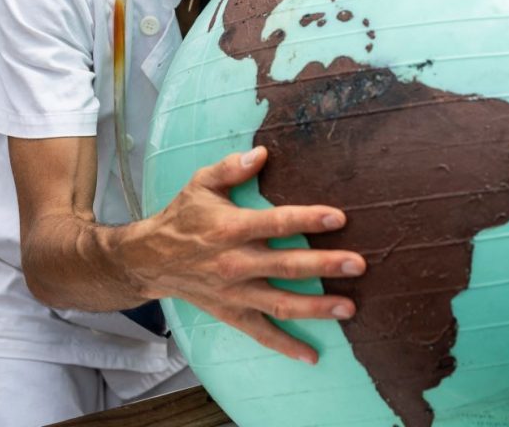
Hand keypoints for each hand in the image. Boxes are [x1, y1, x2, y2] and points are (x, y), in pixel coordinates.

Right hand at [126, 146, 365, 363]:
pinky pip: (261, 333)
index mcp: (231, 228)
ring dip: (317, 308)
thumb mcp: (201, 183)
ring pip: (280, 303)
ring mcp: (234, 293)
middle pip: (286, 266)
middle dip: (325, 266)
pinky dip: (286, 346)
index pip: (276, 223)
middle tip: (359, 265)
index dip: (308, 220)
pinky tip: (312, 355)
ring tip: (350, 307)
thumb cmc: (183, 217)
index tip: (339, 218)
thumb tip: (262, 153)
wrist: (150, 259)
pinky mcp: (231, 313)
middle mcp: (235, 263)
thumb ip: (231, 167)